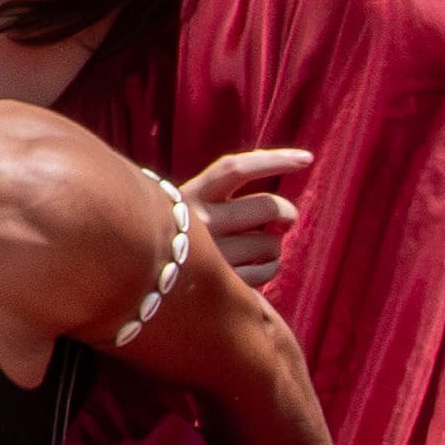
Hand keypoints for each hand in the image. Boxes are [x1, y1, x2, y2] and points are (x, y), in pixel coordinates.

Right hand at [182, 147, 310, 288]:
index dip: (274, 161)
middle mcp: (199, 224)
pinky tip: (258, 267)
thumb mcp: (190, 203)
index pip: (236, 169)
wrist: (139, 279)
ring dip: (275, 246)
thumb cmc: (177, 234)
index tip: (306, 159)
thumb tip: (274, 181)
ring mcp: (211, 257)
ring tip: (262, 249)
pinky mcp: (221, 285)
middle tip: (288, 220)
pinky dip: (271, 268)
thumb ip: (224, 189)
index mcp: (190, 196)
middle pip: (268, 208)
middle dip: (288, 213)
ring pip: (271, 244)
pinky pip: (266, 271)